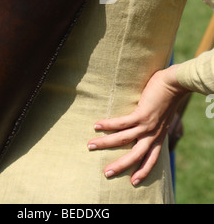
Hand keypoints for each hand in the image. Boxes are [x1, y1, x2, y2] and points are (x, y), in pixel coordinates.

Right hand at [87, 65, 188, 185]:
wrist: (174, 83)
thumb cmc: (167, 96)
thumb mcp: (163, 116)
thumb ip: (155, 122)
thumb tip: (143, 121)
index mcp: (158, 136)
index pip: (152, 159)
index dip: (143, 171)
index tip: (134, 182)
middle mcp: (152, 134)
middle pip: (136, 155)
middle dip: (120, 165)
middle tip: (106, 173)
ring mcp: (147, 125)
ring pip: (123, 139)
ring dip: (105, 143)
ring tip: (91, 145)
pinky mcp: (141, 114)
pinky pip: (121, 123)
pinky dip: (108, 125)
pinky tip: (96, 125)